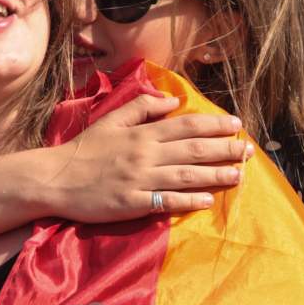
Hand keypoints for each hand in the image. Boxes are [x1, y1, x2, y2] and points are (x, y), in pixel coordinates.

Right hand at [45, 95, 251, 221]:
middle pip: (193, 150)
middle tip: (248, 151)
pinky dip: (189, 201)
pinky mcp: (132, 203)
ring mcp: (140, 180)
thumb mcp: (111, 120)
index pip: (186, 126)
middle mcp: (145, 155)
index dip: (214, 125)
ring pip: (186, 176)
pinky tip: (207, 201)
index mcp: (142, 134)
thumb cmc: (84, 150)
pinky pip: (166, 202)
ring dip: (215, 175)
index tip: (236, 126)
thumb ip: (142, 107)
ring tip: (239, 175)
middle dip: (225, 149)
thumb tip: (172, 101)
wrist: (55, 179)